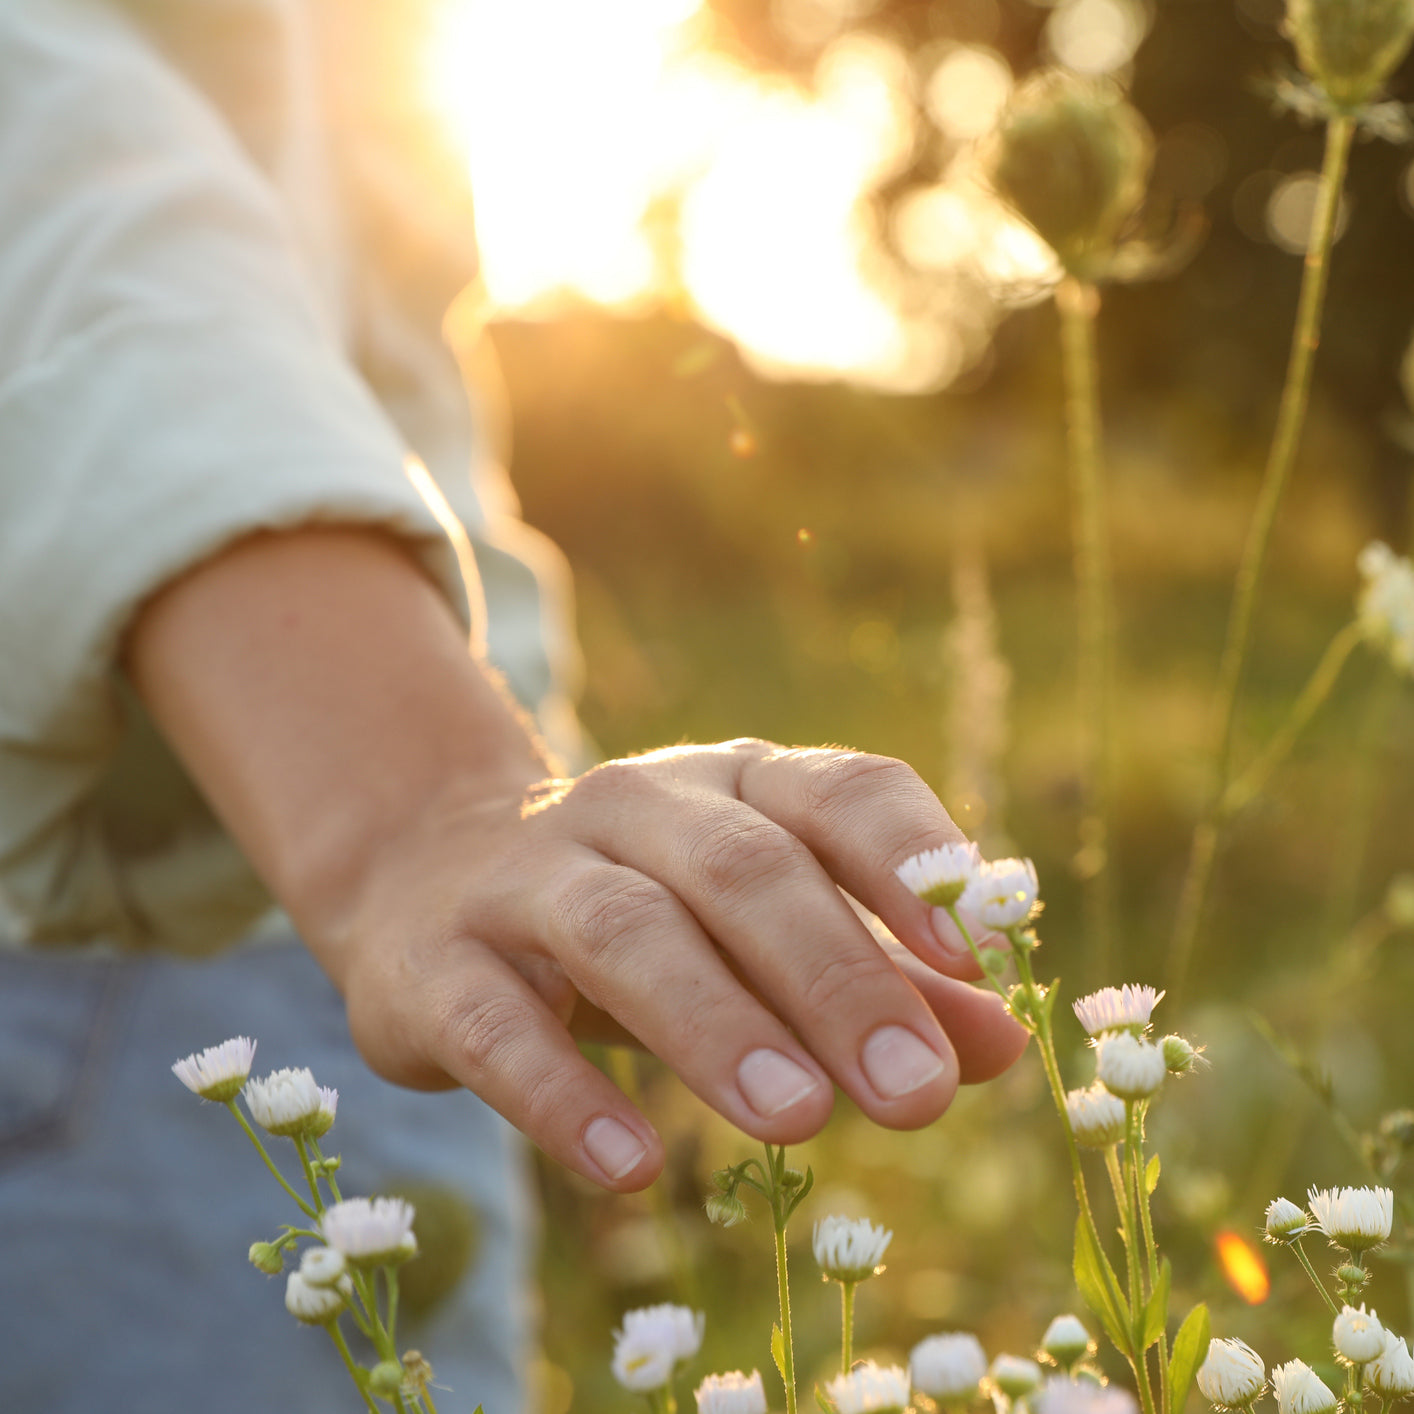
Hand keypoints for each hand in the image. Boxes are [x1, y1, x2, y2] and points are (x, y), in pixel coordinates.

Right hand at [129, 529, 1026, 1190]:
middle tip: (914, 1092)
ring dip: (715, 1023)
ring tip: (798, 1119)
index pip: (839, 793)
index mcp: (732, 786)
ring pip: (624, 931)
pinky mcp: (437, 961)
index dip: (911, 862)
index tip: (979, 960)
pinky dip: (564, 1094)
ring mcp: (525, 875)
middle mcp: (632, 805)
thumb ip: (878, 975)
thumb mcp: (758, 926)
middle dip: (835, 978)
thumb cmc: (642, 910)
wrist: (425, 877)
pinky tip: (629, 1170)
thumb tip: (1003, 1046)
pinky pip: (499, 1024)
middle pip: (743, 870)